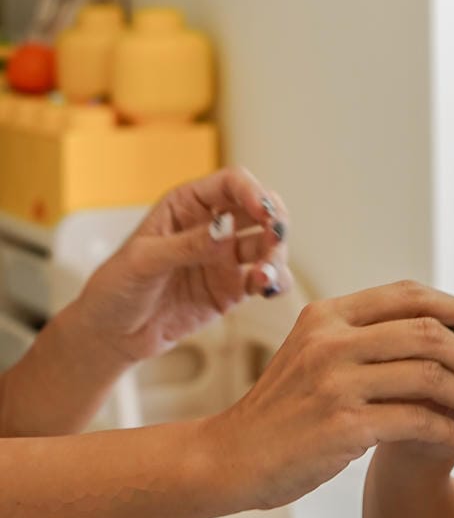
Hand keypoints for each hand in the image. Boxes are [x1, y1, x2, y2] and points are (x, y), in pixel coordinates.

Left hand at [78, 168, 291, 364]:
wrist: (112, 333)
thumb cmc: (116, 287)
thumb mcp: (144, 261)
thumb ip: (187, 245)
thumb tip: (227, 231)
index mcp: (187, 205)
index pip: (230, 184)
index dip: (252, 192)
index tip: (264, 212)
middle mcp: (212, 227)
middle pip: (260, 210)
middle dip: (275, 221)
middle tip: (276, 238)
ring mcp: (225, 258)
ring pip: (268, 245)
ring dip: (276, 256)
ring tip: (264, 276)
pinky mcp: (233, 289)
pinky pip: (265, 280)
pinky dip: (275, 282)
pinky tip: (268, 289)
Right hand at [209, 281, 453, 507]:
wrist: (231, 456)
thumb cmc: (286, 410)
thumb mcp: (318, 355)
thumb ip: (371, 336)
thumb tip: (449, 315)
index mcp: (328, 315)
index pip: (409, 294)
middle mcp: (331, 341)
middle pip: (430, 333)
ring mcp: (335, 383)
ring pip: (431, 375)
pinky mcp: (342, 427)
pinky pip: (418, 420)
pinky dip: (451, 428)